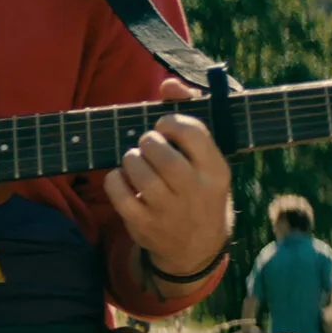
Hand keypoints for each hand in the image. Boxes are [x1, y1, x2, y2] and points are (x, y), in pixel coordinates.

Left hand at [101, 95, 233, 279]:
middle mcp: (195, 192)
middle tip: (149, 146)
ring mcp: (169, 212)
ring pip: (137, 169)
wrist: (198, 248)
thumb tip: (167, 83)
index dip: (170, 122)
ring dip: (131, 159)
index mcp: (216, 171)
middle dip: (147, 141)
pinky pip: (117, 191)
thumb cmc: (199, 188)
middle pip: (160, 152)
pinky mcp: (144, 226)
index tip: (165, 128)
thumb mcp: (207, 159)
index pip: (191, 131)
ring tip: (138, 162)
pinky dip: (115, 179)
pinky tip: (125, 181)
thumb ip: (190, 113)